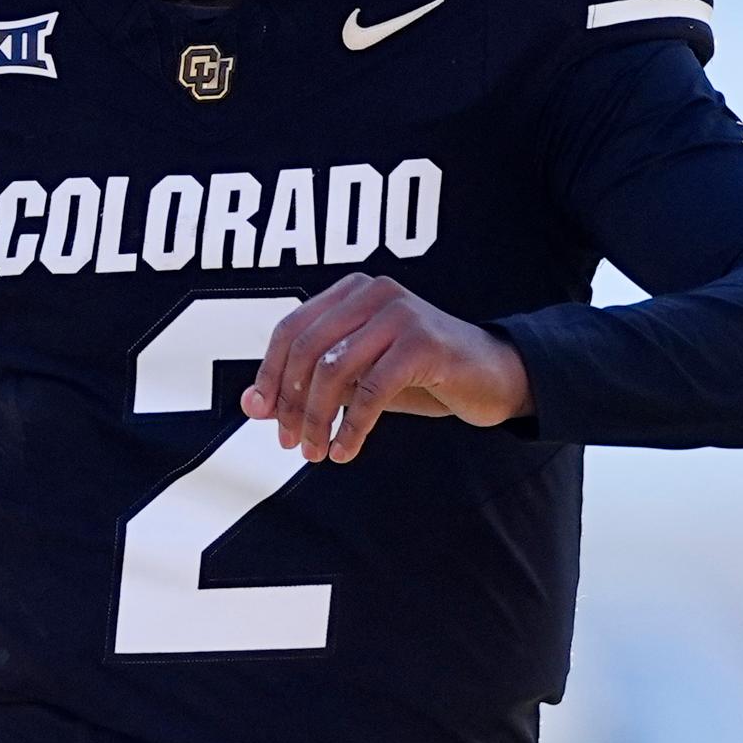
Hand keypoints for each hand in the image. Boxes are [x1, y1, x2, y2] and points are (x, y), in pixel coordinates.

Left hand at [243, 274, 529, 462]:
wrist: (492, 376)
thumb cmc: (418, 374)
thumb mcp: (356, 377)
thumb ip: (307, 383)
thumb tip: (250, 405)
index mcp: (351, 290)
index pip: (290, 329)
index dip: (270, 374)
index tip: (262, 415)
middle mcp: (373, 292)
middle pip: (308, 350)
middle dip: (291, 402)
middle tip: (289, 442)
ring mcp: (399, 313)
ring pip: (334, 371)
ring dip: (317, 419)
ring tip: (315, 452)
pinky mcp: (423, 343)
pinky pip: (371, 391)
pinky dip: (352, 427)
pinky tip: (345, 450)